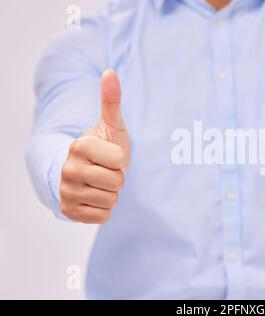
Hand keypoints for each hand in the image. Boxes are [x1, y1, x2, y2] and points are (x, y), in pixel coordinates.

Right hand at [59, 70, 129, 222]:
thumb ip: (111, 101)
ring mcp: (66, 192)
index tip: (109, 155)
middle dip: (117, 177)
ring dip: (111, 193)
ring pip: (110, 200)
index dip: (120, 159)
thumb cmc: (105, 146)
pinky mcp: (69, 211)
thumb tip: (110, 73)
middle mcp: (67, 169)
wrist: (88, 171)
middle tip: (106, 171)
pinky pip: (103, 216)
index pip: (118, 161)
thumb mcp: (112, 125)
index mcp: (78, 146)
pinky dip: (104, 208)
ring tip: (101, 183)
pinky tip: (96, 197)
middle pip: (116, 182)